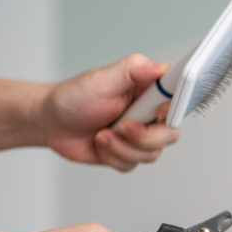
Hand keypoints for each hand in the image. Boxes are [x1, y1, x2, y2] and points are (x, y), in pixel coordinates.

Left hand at [40, 54, 179, 170]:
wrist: (51, 122)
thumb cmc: (74, 97)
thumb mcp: (103, 78)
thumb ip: (134, 69)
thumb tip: (160, 67)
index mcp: (150, 92)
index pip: (179, 101)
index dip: (173, 111)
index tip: (157, 114)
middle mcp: (150, 115)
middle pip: (170, 135)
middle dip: (143, 137)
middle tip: (121, 127)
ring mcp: (141, 136)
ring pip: (151, 154)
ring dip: (121, 147)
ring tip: (102, 134)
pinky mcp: (129, 153)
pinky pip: (133, 164)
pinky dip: (112, 156)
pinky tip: (100, 143)